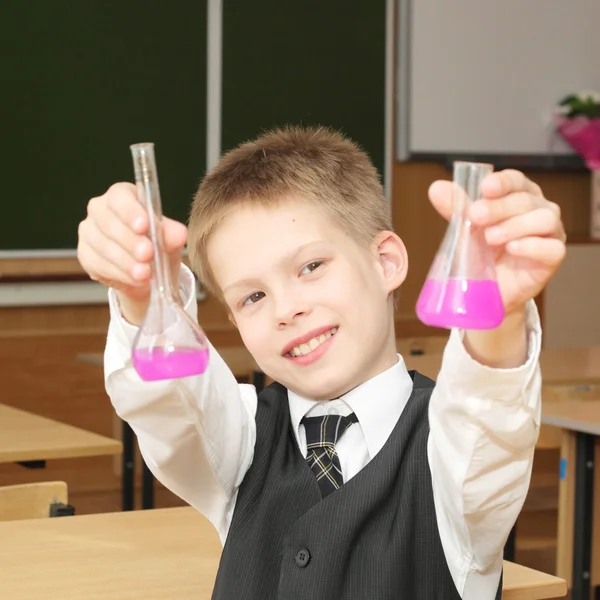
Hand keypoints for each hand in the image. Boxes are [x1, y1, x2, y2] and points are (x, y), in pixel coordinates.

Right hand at [77, 182, 187, 323]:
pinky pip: (98, 264)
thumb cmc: (158, 246)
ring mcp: (89, 232)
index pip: (119, 197)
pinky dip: (120, 274)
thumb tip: (180, 234)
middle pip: (108, 222)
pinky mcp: (85, 255)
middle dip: (130, 241)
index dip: (130, 212)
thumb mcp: (169, 240)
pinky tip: (136, 279)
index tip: (144, 226)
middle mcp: (100, 210)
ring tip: (145, 273)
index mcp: (122, 196)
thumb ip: (172, 234)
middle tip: (147, 255)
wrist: (149, 273)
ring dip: (126, 261)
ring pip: (103, 246)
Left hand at [428, 169, 565, 315]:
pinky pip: (552, 247)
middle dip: (498, 207)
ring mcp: (550, 232)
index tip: (485, 187)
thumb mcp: (466, 229)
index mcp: (518, 196)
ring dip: (514, 226)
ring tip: (490, 238)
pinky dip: (531, 246)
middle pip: (525, 200)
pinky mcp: (553, 257)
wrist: (488, 290)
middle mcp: (539, 209)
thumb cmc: (481, 253)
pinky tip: (512, 248)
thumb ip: (456, 208)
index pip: (516, 180)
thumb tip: (436, 188)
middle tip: (475, 215)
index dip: (502, 182)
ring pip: (544, 219)